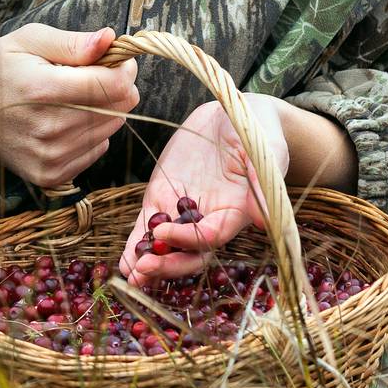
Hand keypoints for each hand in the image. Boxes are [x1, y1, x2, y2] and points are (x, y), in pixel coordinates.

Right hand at [0, 24, 138, 188]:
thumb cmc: (2, 66)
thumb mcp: (31, 39)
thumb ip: (73, 42)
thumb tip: (110, 39)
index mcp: (43, 89)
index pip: (114, 85)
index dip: (124, 69)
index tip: (115, 59)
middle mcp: (48, 129)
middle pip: (118, 108)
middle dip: (116, 87)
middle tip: (92, 75)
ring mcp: (49, 157)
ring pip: (111, 129)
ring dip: (104, 110)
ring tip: (75, 97)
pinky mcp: (50, 175)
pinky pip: (97, 150)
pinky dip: (92, 133)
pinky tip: (68, 120)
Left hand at [117, 95, 289, 286]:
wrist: (233, 114)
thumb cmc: (257, 131)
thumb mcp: (264, 151)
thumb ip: (261, 183)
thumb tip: (263, 222)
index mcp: (236, 211)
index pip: (212, 237)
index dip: (189, 240)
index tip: (166, 233)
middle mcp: (210, 218)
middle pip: (189, 253)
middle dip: (167, 264)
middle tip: (143, 270)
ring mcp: (184, 209)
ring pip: (166, 245)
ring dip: (148, 263)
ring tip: (128, 274)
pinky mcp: (164, 196)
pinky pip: (149, 223)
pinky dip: (136, 242)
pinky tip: (123, 262)